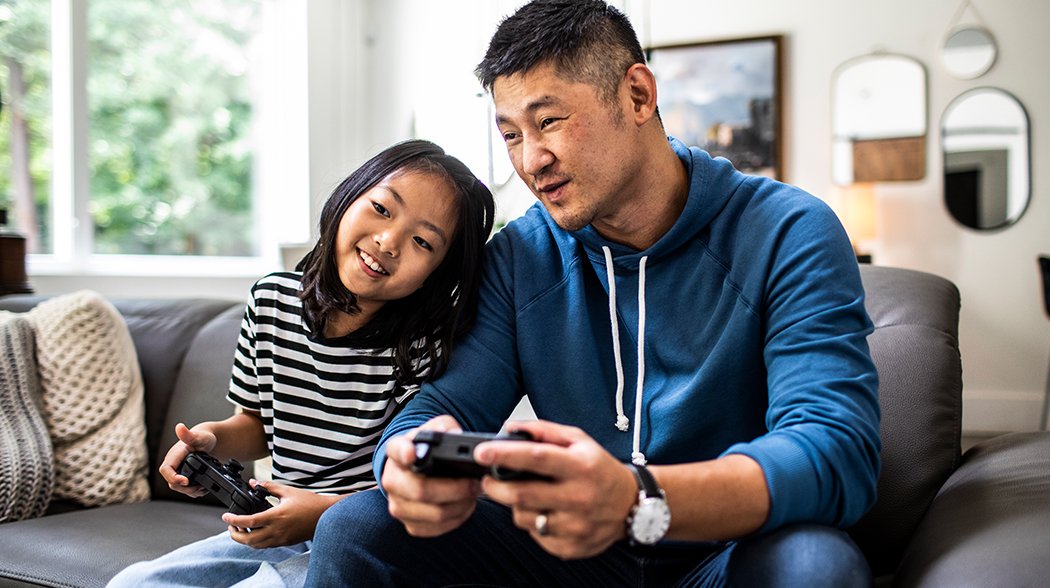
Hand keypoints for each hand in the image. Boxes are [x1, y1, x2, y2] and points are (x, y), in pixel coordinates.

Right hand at [159, 422, 217, 496]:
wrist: (210, 442)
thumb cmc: (203, 437)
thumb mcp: (200, 436)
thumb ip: (189, 435)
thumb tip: (179, 427)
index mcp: (174, 455)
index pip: (166, 470)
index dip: (173, 478)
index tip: (186, 481)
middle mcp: (173, 464)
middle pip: (171, 482)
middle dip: (184, 488)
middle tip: (199, 488)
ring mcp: (178, 470)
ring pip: (178, 487)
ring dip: (189, 491)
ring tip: (202, 489)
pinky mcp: (184, 475)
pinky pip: (184, 488)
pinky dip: (193, 491)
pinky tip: (202, 488)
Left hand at [224, 481, 341, 547]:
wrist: (325, 515)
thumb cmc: (309, 503)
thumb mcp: (288, 491)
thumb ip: (269, 487)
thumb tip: (254, 482)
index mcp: (276, 516)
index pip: (248, 522)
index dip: (234, 520)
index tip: (226, 517)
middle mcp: (277, 531)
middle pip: (248, 540)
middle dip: (235, 535)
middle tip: (231, 526)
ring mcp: (280, 539)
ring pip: (256, 545)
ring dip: (245, 539)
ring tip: (242, 529)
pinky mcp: (285, 542)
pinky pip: (265, 545)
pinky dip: (256, 541)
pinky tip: (256, 531)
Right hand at [382, 415, 482, 536]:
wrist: (420, 470)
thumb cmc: (431, 448)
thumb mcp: (439, 429)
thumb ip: (446, 428)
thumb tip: (456, 435)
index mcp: (397, 450)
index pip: (396, 449)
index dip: (404, 452)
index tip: (412, 453)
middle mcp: (392, 479)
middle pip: (421, 490)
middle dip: (455, 489)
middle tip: (474, 483)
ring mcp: (398, 505)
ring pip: (435, 514)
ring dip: (461, 505)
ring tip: (474, 493)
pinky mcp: (411, 524)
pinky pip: (438, 528)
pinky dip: (458, 518)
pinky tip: (465, 505)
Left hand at [474, 420, 637, 558]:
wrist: (631, 506)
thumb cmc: (600, 469)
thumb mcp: (579, 440)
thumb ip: (544, 431)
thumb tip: (510, 428)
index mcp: (581, 467)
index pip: (536, 458)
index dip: (505, 455)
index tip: (481, 452)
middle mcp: (579, 497)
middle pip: (522, 494)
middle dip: (495, 486)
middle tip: (487, 479)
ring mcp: (575, 526)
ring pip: (524, 517)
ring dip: (514, 505)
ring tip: (525, 495)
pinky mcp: (571, 547)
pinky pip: (535, 535)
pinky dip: (532, 522)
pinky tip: (545, 512)